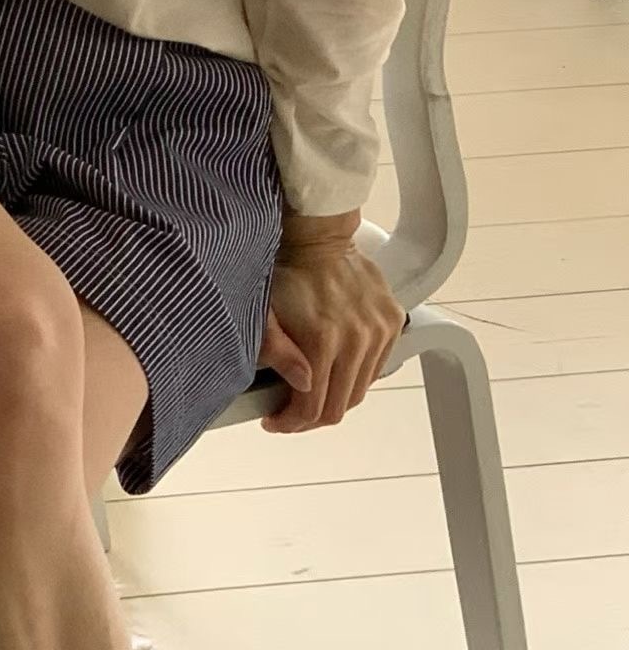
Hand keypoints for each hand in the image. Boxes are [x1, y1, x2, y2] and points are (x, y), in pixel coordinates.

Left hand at [257, 228, 404, 432]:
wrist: (318, 235)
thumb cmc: (286, 272)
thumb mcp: (265, 314)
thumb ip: (276, 354)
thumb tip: (302, 387)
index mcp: (323, 339)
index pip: (313, 407)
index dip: (290, 423)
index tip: (274, 420)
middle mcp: (358, 339)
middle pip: (340, 406)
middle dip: (311, 419)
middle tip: (291, 412)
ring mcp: (379, 330)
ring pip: (360, 390)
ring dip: (335, 397)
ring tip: (312, 391)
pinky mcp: (393, 321)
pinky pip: (377, 366)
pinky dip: (356, 374)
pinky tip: (335, 367)